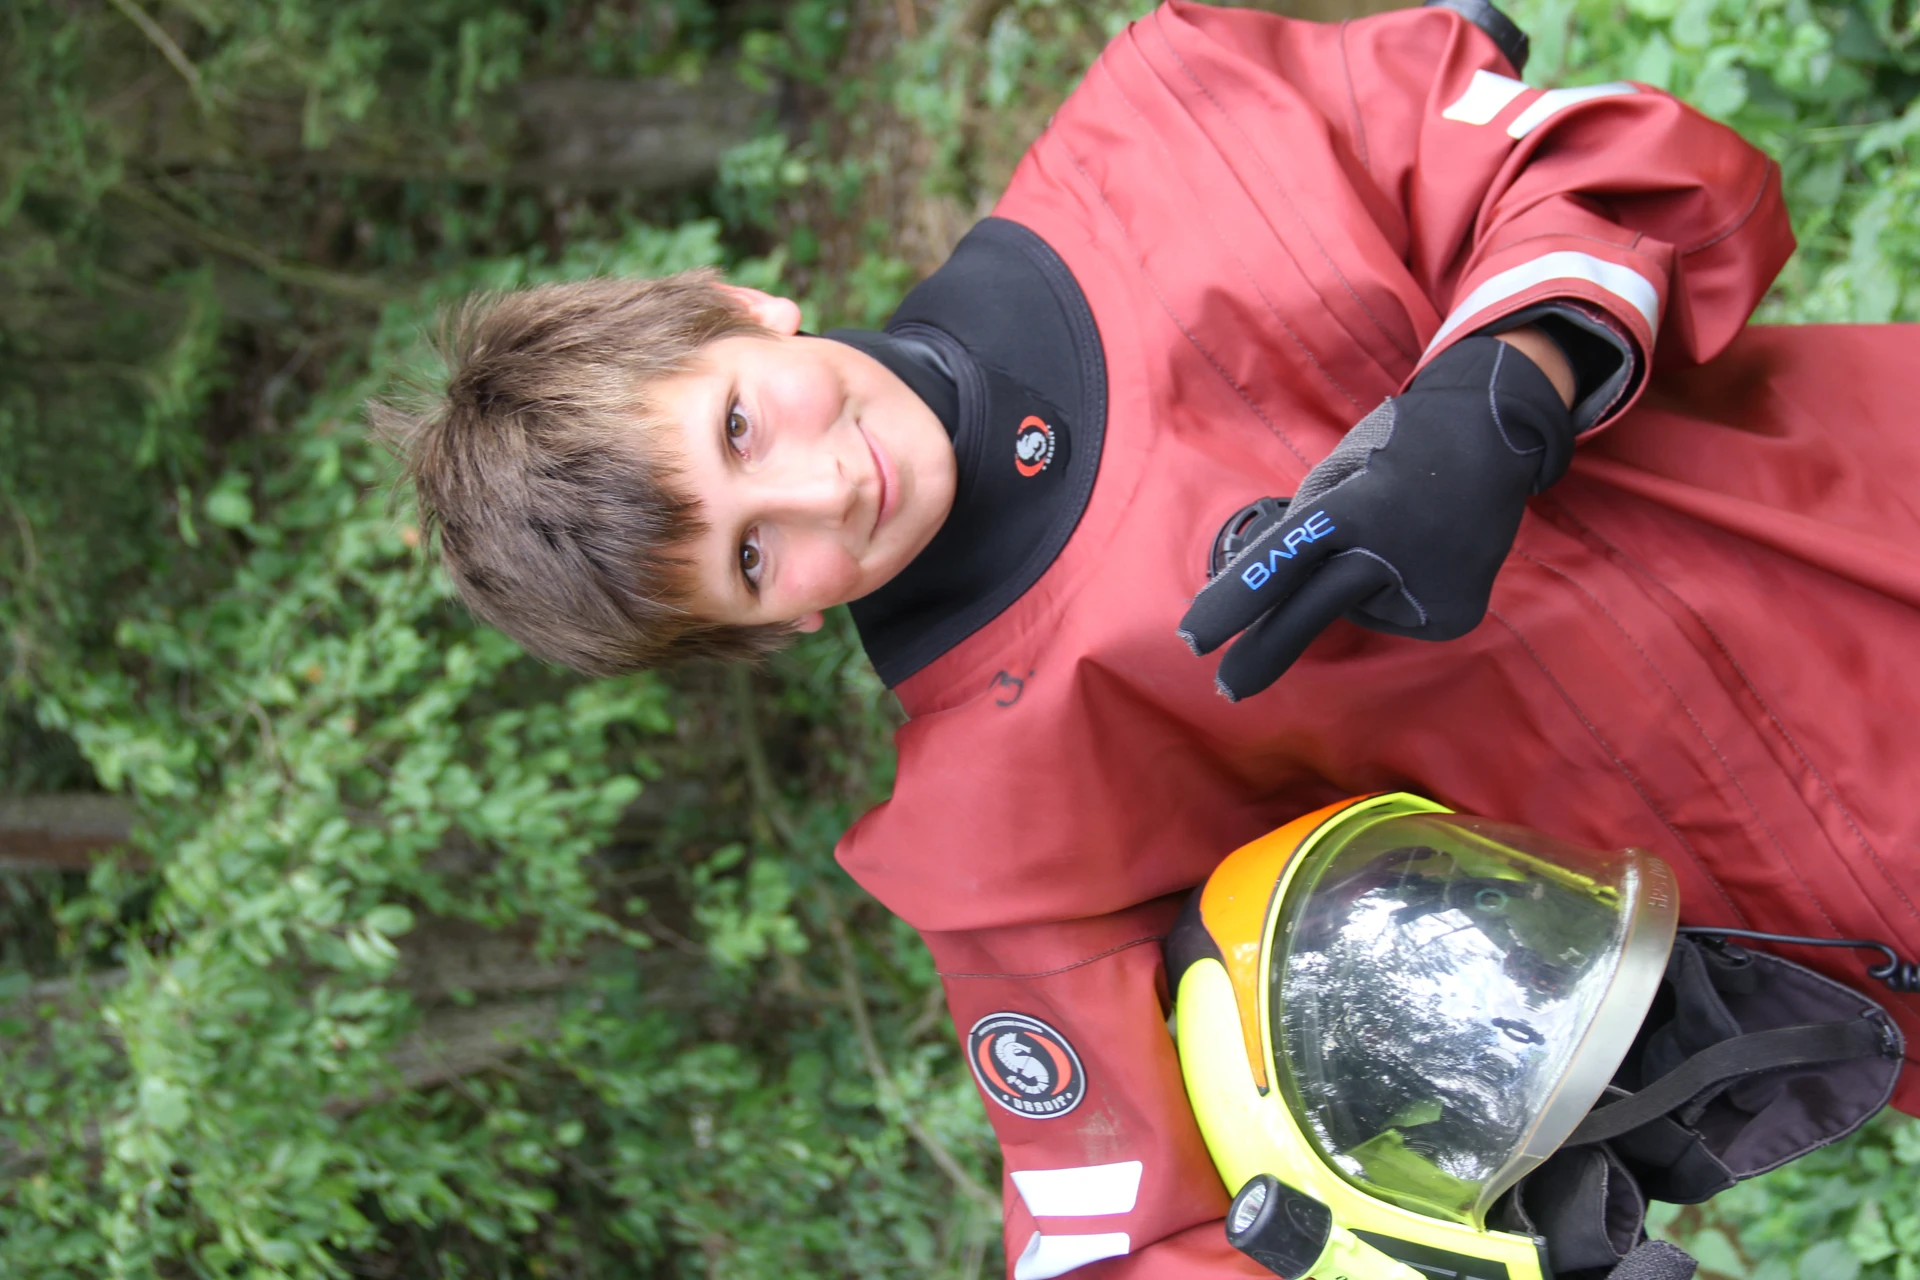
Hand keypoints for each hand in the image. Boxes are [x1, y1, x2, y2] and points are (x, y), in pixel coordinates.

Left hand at [1178, 335, 1574, 700]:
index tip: (1194, 639)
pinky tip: (1423, 561)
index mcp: (1357, 506)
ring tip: (1400, 537)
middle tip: (1225, 687)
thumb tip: (1274, 591)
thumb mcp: (1340, 474)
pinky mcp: (1455, 617)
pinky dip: (1394, 597)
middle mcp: (1394, 551)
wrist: (1496, 434)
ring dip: (1355, 586)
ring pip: (1356, 609)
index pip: (1284, 559)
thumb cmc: (1396, 451)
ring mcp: (1431, 589)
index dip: (1235, 600)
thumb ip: (1307, 531)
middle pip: (1313, 611)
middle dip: (1265, 651)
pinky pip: (1394, 618)